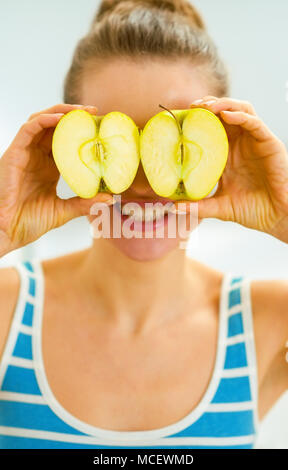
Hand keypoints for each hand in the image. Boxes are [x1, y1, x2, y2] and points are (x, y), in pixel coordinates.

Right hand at [0, 103, 112, 256]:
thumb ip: (85, 203)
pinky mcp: (15, 153)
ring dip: (62, 112)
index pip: (66, 141)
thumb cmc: (29, 222)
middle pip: (55, 126)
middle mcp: (37, 156)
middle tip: (96, 113)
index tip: (101, 128)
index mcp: (49, 167)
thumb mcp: (64, 210)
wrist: (7, 231)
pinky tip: (62, 119)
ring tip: (83, 111)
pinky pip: (29, 128)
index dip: (82, 132)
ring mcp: (26, 153)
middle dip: (75, 116)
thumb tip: (110, 198)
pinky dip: (45, 120)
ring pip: (42, 121)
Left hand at [175, 96, 287, 242]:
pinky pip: (254, 123)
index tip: (179, 119)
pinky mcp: (268, 143)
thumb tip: (174, 207)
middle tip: (191, 107)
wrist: (275, 218)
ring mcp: (254, 141)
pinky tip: (226, 115)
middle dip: (207, 106)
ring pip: (240, 110)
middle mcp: (240, 143)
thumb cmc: (250, 211)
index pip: (211, 128)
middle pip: (224, 113)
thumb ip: (198, 206)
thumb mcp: (218, 206)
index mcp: (227, 154)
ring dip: (223, 104)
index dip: (196, 120)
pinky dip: (240, 116)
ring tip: (206, 106)